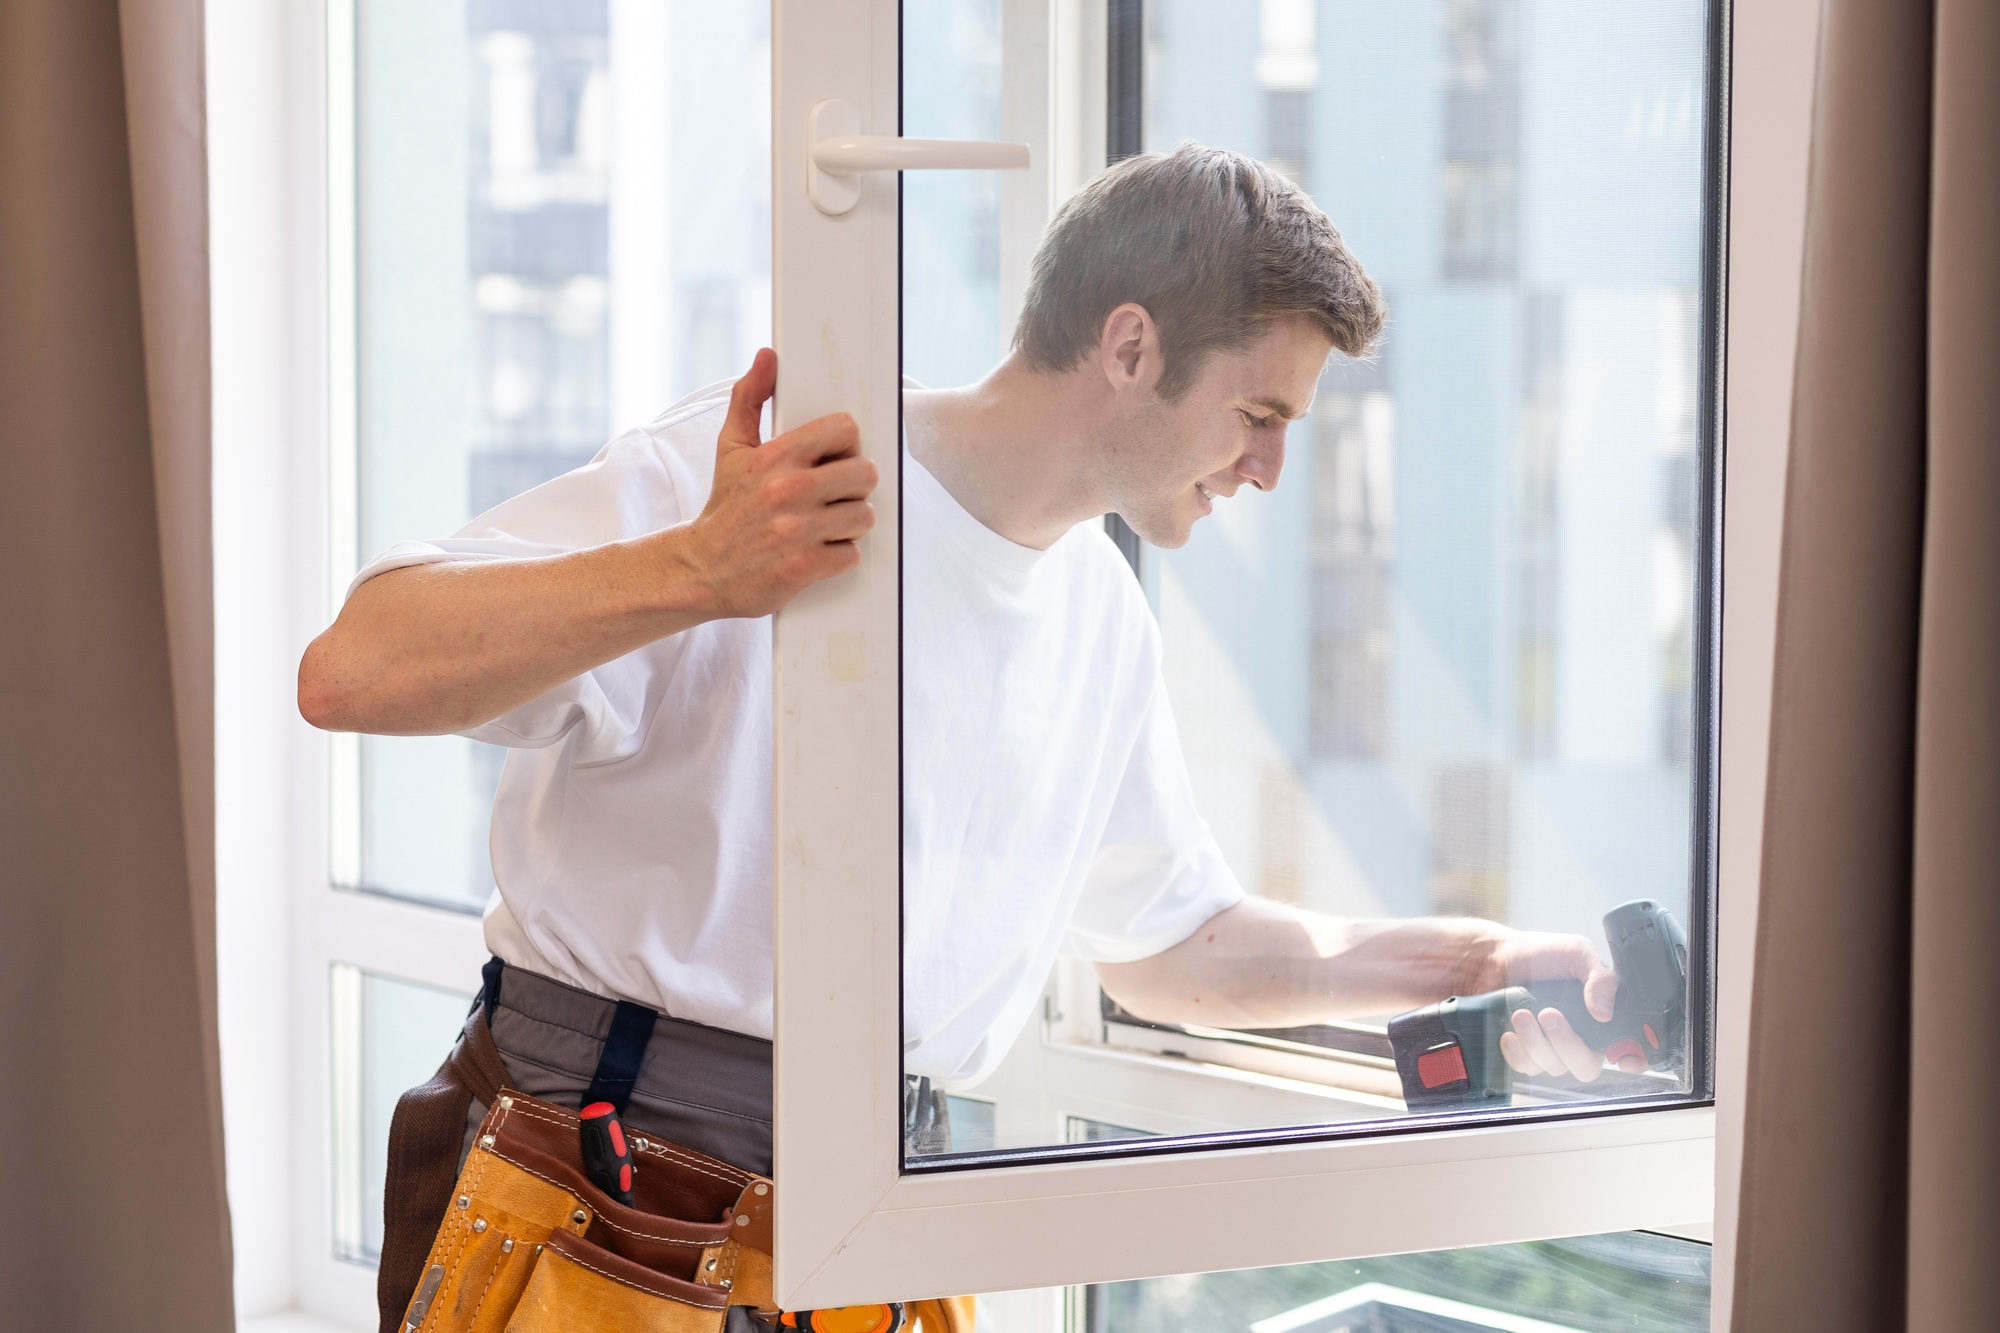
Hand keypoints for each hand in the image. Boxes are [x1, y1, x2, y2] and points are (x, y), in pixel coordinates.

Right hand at [670, 348, 878, 617]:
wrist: (702, 569)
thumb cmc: (726, 507)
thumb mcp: (731, 448)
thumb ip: (750, 398)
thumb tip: (767, 357)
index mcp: (775, 456)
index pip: (845, 429)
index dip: (847, 444)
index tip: (835, 458)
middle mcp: (787, 490)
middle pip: (865, 473)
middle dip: (855, 485)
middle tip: (836, 493)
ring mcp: (797, 531)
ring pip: (864, 515)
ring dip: (851, 523)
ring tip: (827, 524)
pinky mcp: (803, 568)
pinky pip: (851, 554)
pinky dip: (839, 556)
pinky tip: (818, 550)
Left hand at [1476, 928, 1648, 1081]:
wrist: (1493, 958)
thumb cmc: (1538, 954)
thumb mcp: (1577, 953)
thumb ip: (1600, 977)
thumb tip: (1604, 1012)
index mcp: (1602, 1016)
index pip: (1627, 1049)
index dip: (1632, 1060)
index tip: (1624, 1060)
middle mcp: (1580, 1037)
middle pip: (1587, 1066)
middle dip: (1568, 1044)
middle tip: (1549, 1015)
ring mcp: (1552, 1048)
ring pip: (1554, 1067)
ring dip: (1536, 1042)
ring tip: (1520, 1013)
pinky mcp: (1525, 1052)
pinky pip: (1526, 1069)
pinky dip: (1518, 1054)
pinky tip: (1509, 1034)